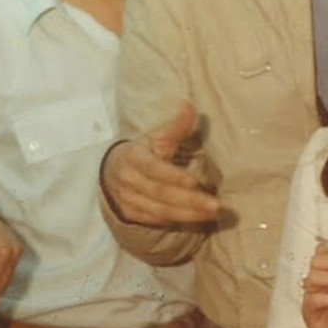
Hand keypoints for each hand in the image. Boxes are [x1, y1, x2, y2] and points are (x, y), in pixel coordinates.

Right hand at [101, 104, 219, 225]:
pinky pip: (159, 221)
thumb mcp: (154, 136)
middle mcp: (128, 181)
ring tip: (213, 213)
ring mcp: (129, 201)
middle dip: (190, 200)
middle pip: (161, 194)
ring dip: (190, 214)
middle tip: (216, 205)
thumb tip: (189, 107)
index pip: (154, 169)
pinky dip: (180, 221)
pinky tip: (200, 219)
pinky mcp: (133, 215)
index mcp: (133, 158)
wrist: (111, 172)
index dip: (174, 176)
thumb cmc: (141, 151)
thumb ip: (175, 126)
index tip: (196, 182)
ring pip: (161, 211)